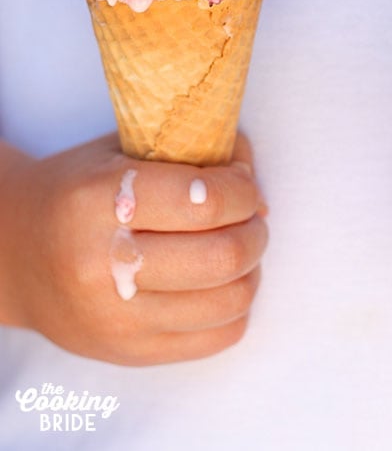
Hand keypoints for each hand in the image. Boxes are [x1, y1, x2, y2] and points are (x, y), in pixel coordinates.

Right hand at [0, 132, 267, 365]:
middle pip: (222, 256)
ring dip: (252, 269)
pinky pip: (216, 338)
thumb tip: (250, 169)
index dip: (244, 189)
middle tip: (251, 216)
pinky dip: (235, 307)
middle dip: (255, 230)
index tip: (243, 182)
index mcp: (101, 200)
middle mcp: (104, 264)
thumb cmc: (78, 191)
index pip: (205, 200)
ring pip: (228, 302)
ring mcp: (115, 318)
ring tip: (239, 247)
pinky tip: (220, 283)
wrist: (15, 254)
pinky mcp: (127, 353)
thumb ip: (190, 149)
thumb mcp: (124, 152)